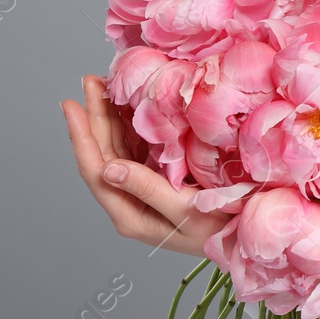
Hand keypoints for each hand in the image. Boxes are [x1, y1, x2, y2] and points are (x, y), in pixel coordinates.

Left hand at [62, 73, 230, 258]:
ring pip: (118, 148)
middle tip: (90, 81)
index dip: (81, 136)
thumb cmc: (220, 231)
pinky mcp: (160, 179)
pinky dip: (132, 124)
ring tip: (104, 85)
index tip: (72, 105)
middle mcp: (129, 201)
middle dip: (94, 117)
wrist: (247, 237)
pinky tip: (130, 104)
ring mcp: (143, 189)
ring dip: (110, 117)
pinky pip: (138, 147)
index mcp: (129, 214)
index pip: (95, 170)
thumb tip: (108, 167)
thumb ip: (147, 189)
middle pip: (103, 154)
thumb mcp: (185, 213)